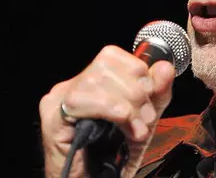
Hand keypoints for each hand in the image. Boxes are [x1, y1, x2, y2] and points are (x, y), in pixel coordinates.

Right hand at [39, 45, 174, 177]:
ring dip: (126, 105)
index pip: (112, 55)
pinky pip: (80, 100)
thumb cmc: (112, 159)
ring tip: (136, 129)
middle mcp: (71, 86)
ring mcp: (58, 101)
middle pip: (105, 65)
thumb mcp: (143, 121)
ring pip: (95, 80)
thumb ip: (156, 94)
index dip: (136, 71)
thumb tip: (164, 67)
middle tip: (146, 119)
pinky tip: (123, 125)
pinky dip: (110, 110)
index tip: (150, 96)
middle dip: (135, 92)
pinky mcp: (51, 119)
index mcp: (91, 82)